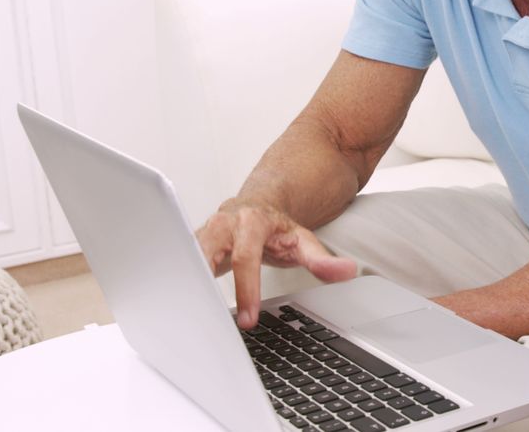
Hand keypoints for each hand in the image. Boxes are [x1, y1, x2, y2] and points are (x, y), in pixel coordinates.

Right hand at [196, 199, 356, 328]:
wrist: (257, 207)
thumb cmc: (276, 228)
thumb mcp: (303, 241)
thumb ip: (323, 260)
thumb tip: (347, 271)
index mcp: (250, 222)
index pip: (246, 258)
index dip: (247, 289)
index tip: (248, 319)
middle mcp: (223, 224)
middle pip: (206, 253)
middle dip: (202, 286)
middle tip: (206, 320)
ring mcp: (204, 233)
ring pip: (186, 258)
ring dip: (185, 286)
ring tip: (187, 318)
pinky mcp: (191, 245)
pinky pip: (181, 265)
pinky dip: (181, 285)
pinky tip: (181, 308)